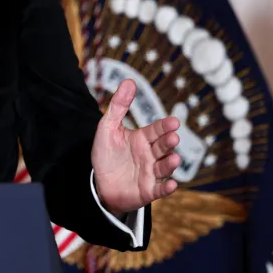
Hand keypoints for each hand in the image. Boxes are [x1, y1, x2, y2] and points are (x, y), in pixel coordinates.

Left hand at [91, 79, 180, 214]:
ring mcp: (150, 173)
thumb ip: (118, 106)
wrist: (98, 183)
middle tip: (173, 137)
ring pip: (164, 167)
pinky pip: (159, 190)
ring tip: (174, 158)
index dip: (164, 126)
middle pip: (162, 147)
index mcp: (142, 139)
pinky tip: (171, 184)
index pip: (156, 130)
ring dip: (170, 164)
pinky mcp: (147, 191)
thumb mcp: (108, 127)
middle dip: (168, 142)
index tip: (173, 121)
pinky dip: (166, 188)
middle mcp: (150, 155)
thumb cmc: (105, 154)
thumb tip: (129, 81)